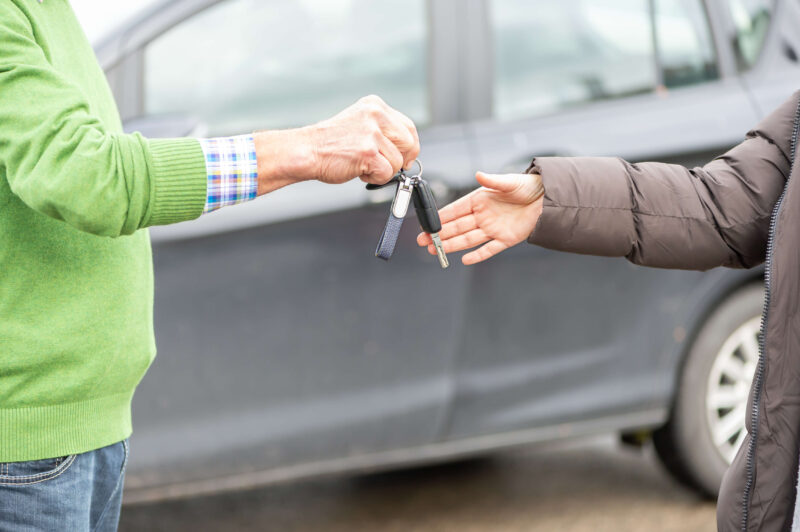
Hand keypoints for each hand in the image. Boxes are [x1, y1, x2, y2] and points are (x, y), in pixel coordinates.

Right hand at [254, 95, 419, 193]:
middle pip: (409, 143)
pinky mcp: (368, 152)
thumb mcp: (361, 124)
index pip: (408, 126)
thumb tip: (407, 150)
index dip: (409, 146)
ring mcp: (372, 133)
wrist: (307, 151)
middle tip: (384, 165)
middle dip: (401, 159)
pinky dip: (375, 178)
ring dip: (382, 170)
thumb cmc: (330, 143)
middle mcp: (375, 115)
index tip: (405, 156)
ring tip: (362, 164)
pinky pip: (387, 173)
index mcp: (375, 105)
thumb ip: (383, 130)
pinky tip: (359, 171)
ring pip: (398, 162)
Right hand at [417, 172, 543, 264]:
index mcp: (480, 200)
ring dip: (452, 245)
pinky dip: (478, 255)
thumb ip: (492, 181)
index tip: (427, 223)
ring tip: (435, 250)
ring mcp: (493, 229)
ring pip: (468, 239)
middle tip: (424, 241)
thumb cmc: (527, 186)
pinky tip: (465, 260)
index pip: (456, 210)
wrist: (547, 198)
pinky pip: (489, 249)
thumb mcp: (508, 182)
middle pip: (457, 227)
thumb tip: (479, 174)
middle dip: (440, 235)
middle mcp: (483, 216)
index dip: (441, 217)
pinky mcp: (506, 240)